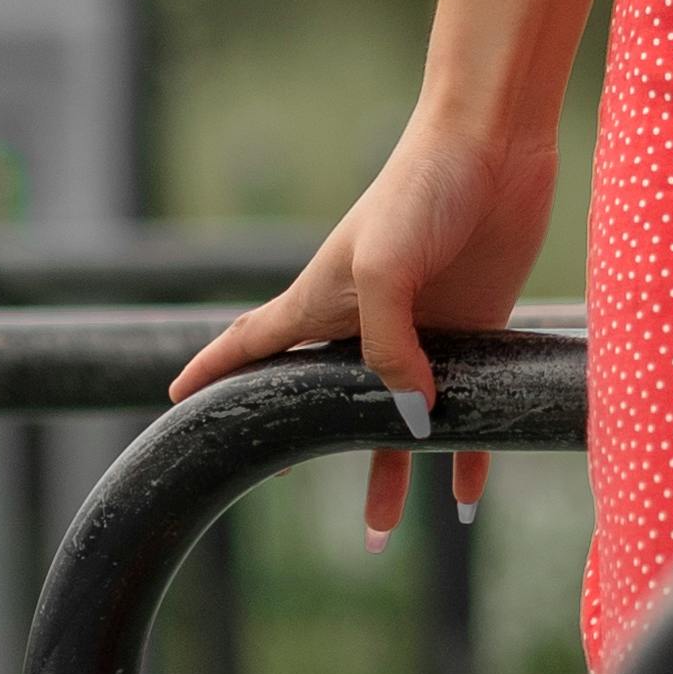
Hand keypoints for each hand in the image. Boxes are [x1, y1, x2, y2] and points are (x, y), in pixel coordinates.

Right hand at [168, 101, 559, 535]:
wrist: (496, 140)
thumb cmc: (423, 186)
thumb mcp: (384, 267)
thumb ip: (385, 347)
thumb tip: (412, 418)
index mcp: (320, 299)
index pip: (250, 344)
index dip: (210, 372)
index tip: (175, 401)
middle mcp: (366, 320)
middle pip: (326, 399)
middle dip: (306, 446)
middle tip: (280, 488)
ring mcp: (422, 327)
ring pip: (398, 418)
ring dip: (391, 470)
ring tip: (382, 534)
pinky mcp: (476, 329)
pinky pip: (468, 407)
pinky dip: (467, 454)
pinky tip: (468, 497)